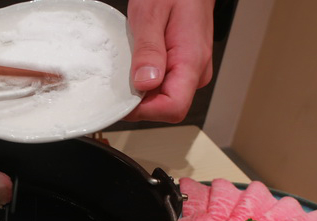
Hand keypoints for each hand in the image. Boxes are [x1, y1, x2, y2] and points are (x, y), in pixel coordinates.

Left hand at [124, 0, 214, 122]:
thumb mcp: (152, 13)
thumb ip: (149, 50)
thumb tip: (145, 83)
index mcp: (192, 61)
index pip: (173, 108)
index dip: (145, 111)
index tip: (122, 103)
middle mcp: (196, 71)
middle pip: (165, 107)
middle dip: (139, 102)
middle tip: (119, 82)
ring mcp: (191, 72)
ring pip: (162, 99)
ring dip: (141, 92)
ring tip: (130, 66)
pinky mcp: (183, 69)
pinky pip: (163, 86)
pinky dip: (146, 82)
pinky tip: (137, 65)